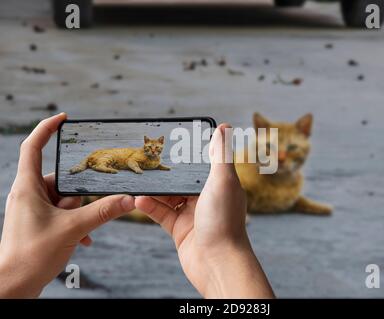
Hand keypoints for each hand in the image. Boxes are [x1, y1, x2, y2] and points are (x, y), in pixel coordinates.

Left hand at [0, 113, 135, 297]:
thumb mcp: (72, 229)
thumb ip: (103, 211)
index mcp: (28, 187)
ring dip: (78, 214)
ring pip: (65, 199)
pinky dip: (75, 224)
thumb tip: (128, 200)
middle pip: (61, 180)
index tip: (64, 118)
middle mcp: (29, 194)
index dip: (47, 129)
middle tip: (79, 214)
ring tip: (78, 232)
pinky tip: (83, 239)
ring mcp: (33, 209)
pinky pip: (62, 214)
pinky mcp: (39, 222)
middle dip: (77, 197)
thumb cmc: (30, 256)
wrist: (13, 286)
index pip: (34, 147)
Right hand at [135, 124, 274, 297]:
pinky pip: (161, 213)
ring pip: (169, 196)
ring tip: (139, 178)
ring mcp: (192, 213)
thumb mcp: (222, 182)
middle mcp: (206, 198)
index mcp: (220, 184)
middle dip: (166, 171)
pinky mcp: (179, 229)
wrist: (217, 263)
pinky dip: (150, 206)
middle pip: (182, 180)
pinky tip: (138, 199)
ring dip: (155, 189)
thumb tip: (225, 127)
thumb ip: (221, 155)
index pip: (202, 163)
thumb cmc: (224, 221)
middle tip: (146, 158)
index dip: (189, 153)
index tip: (172, 141)